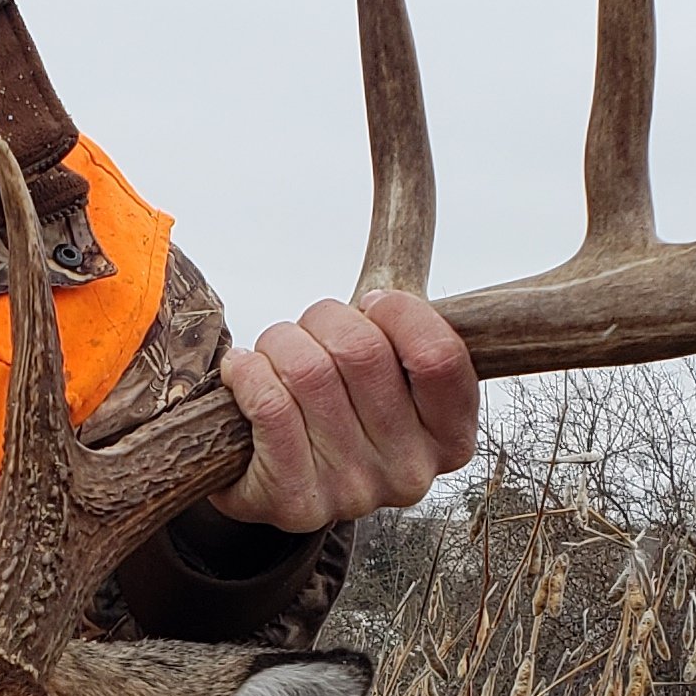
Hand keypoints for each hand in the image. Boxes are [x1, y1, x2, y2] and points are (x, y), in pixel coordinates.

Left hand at [205, 290, 479, 533]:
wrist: (269, 473)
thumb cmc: (338, 403)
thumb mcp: (390, 364)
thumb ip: (409, 309)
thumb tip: (411, 191)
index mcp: (451, 438)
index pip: (438, 356)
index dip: (397, 311)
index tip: (371, 303)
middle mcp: (411, 473)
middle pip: (362, 351)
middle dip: (323, 319)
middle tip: (309, 331)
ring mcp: (354, 494)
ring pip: (309, 371)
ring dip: (279, 343)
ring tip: (275, 355)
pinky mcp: (296, 503)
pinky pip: (269, 405)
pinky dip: (246, 372)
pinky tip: (244, 374)